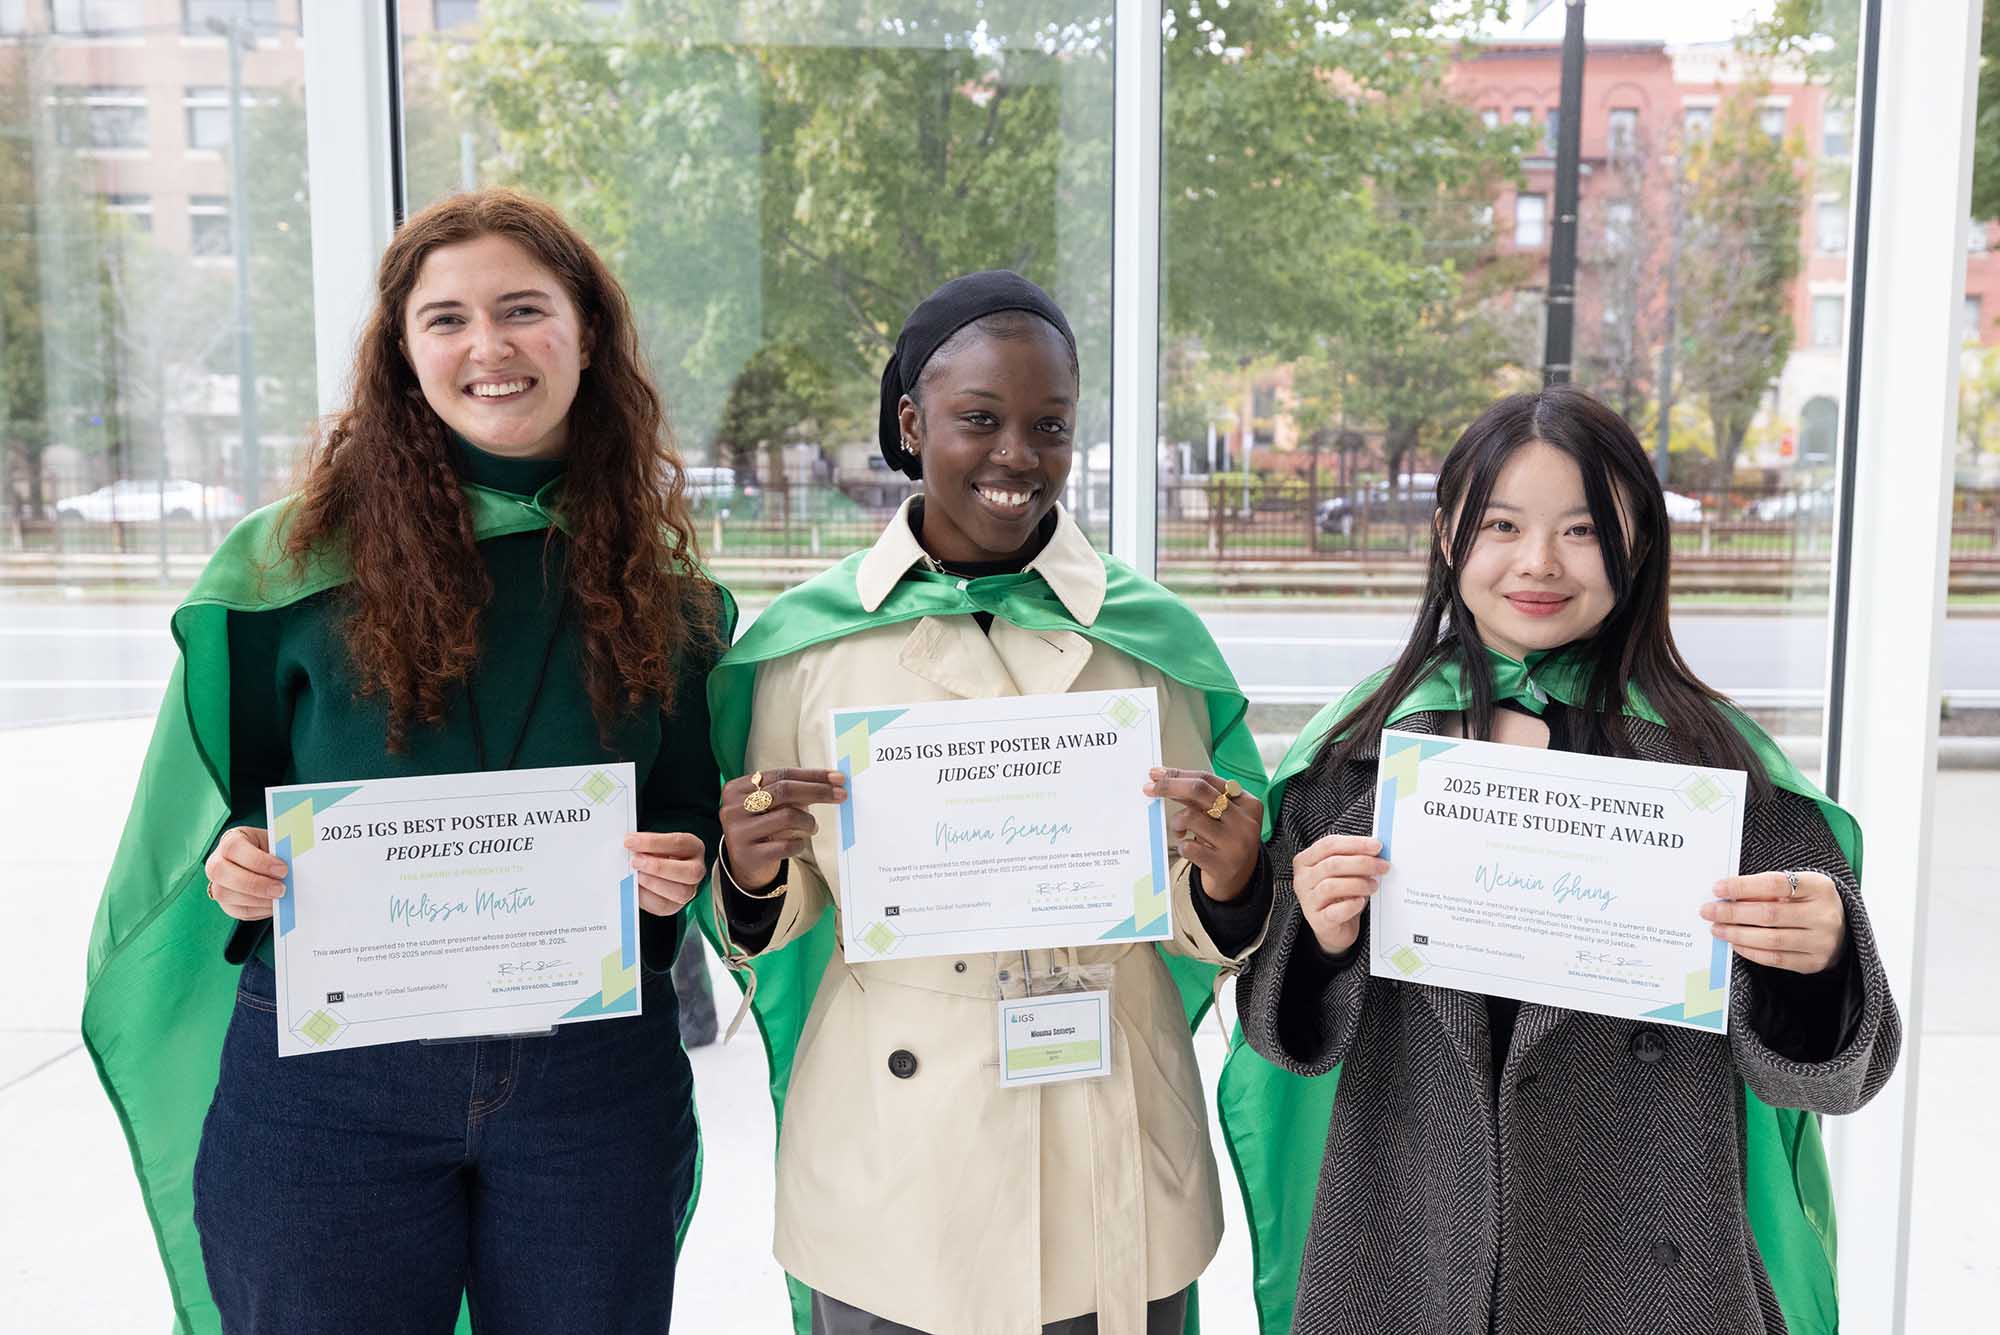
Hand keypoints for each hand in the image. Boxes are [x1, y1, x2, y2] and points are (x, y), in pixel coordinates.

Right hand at [204, 826, 287, 921]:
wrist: (266, 863)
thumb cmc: (270, 850)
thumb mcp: (275, 844)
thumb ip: (280, 853)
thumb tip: (295, 866)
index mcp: (230, 840)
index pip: (233, 848)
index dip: (258, 860)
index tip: (283, 869)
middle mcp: (216, 861)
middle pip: (221, 872)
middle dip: (255, 884)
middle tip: (281, 888)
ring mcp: (217, 883)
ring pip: (225, 894)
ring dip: (257, 899)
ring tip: (279, 897)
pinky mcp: (225, 903)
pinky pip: (236, 910)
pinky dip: (258, 910)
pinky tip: (273, 905)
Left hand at [624, 831, 706, 916]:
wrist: (654, 870)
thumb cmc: (655, 853)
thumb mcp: (654, 844)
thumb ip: (645, 846)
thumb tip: (629, 847)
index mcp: (693, 847)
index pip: (679, 843)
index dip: (653, 842)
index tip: (630, 841)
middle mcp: (696, 869)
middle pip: (690, 872)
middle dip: (659, 867)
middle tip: (635, 861)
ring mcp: (688, 890)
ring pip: (680, 893)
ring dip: (652, 883)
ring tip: (633, 875)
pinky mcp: (673, 906)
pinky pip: (662, 906)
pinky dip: (645, 897)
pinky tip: (633, 887)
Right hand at [717, 767, 846, 891]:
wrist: (744, 865)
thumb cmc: (763, 828)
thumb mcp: (769, 806)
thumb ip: (792, 792)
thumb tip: (831, 781)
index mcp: (736, 789)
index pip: (781, 774)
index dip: (812, 775)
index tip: (837, 778)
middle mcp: (733, 808)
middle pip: (784, 791)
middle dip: (818, 791)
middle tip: (841, 795)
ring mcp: (738, 832)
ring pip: (788, 816)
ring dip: (809, 821)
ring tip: (813, 827)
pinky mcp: (748, 855)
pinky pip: (786, 845)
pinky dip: (799, 843)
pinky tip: (799, 843)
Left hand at [1144, 768, 1265, 900]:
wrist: (1240, 880)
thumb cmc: (1226, 841)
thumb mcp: (1221, 816)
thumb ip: (1198, 799)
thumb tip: (1164, 778)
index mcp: (1248, 803)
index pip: (1208, 779)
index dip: (1179, 774)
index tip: (1157, 774)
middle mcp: (1245, 822)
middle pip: (1198, 790)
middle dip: (1169, 786)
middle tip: (1149, 788)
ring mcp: (1235, 844)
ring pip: (1190, 817)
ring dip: (1176, 822)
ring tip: (1179, 831)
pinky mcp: (1223, 866)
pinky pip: (1188, 846)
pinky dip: (1182, 845)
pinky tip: (1189, 848)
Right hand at [1293, 834, 1388, 956]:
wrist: (1336, 926)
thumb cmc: (1340, 895)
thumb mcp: (1344, 872)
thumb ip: (1354, 857)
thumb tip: (1376, 849)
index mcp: (1306, 860)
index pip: (1328, 845)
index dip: (1355, 843)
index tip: (1376, 846)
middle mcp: (1302, 879)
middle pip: (1332, 864)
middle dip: (1362, 863)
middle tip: (1382, 866)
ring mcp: (1308, 900)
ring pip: (1331, 886)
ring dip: (1358, 883)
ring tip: (1373, 885)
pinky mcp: (1318, 920)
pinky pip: (1334, 911)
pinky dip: (1351, 905)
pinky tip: (1360, 902)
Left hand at [1701, 870, 1847, 973]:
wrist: (1840, 929)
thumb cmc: (1807, 901)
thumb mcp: (1795, 886)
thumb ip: (1766, 888)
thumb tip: (1726, 895)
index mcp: (1819, 887)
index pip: (1775, 883)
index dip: (1743, 886)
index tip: (1718, 888)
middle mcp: (1824, 915)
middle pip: (1770, 914)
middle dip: (1732, 913)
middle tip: (1708, 911)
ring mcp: (1821, 941)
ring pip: (1771, 939)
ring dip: (1737, 934)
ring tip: (1717, 928)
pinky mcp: (1814, 962)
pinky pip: (1776, 959)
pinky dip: (1751, 951)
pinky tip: (1735, 943)